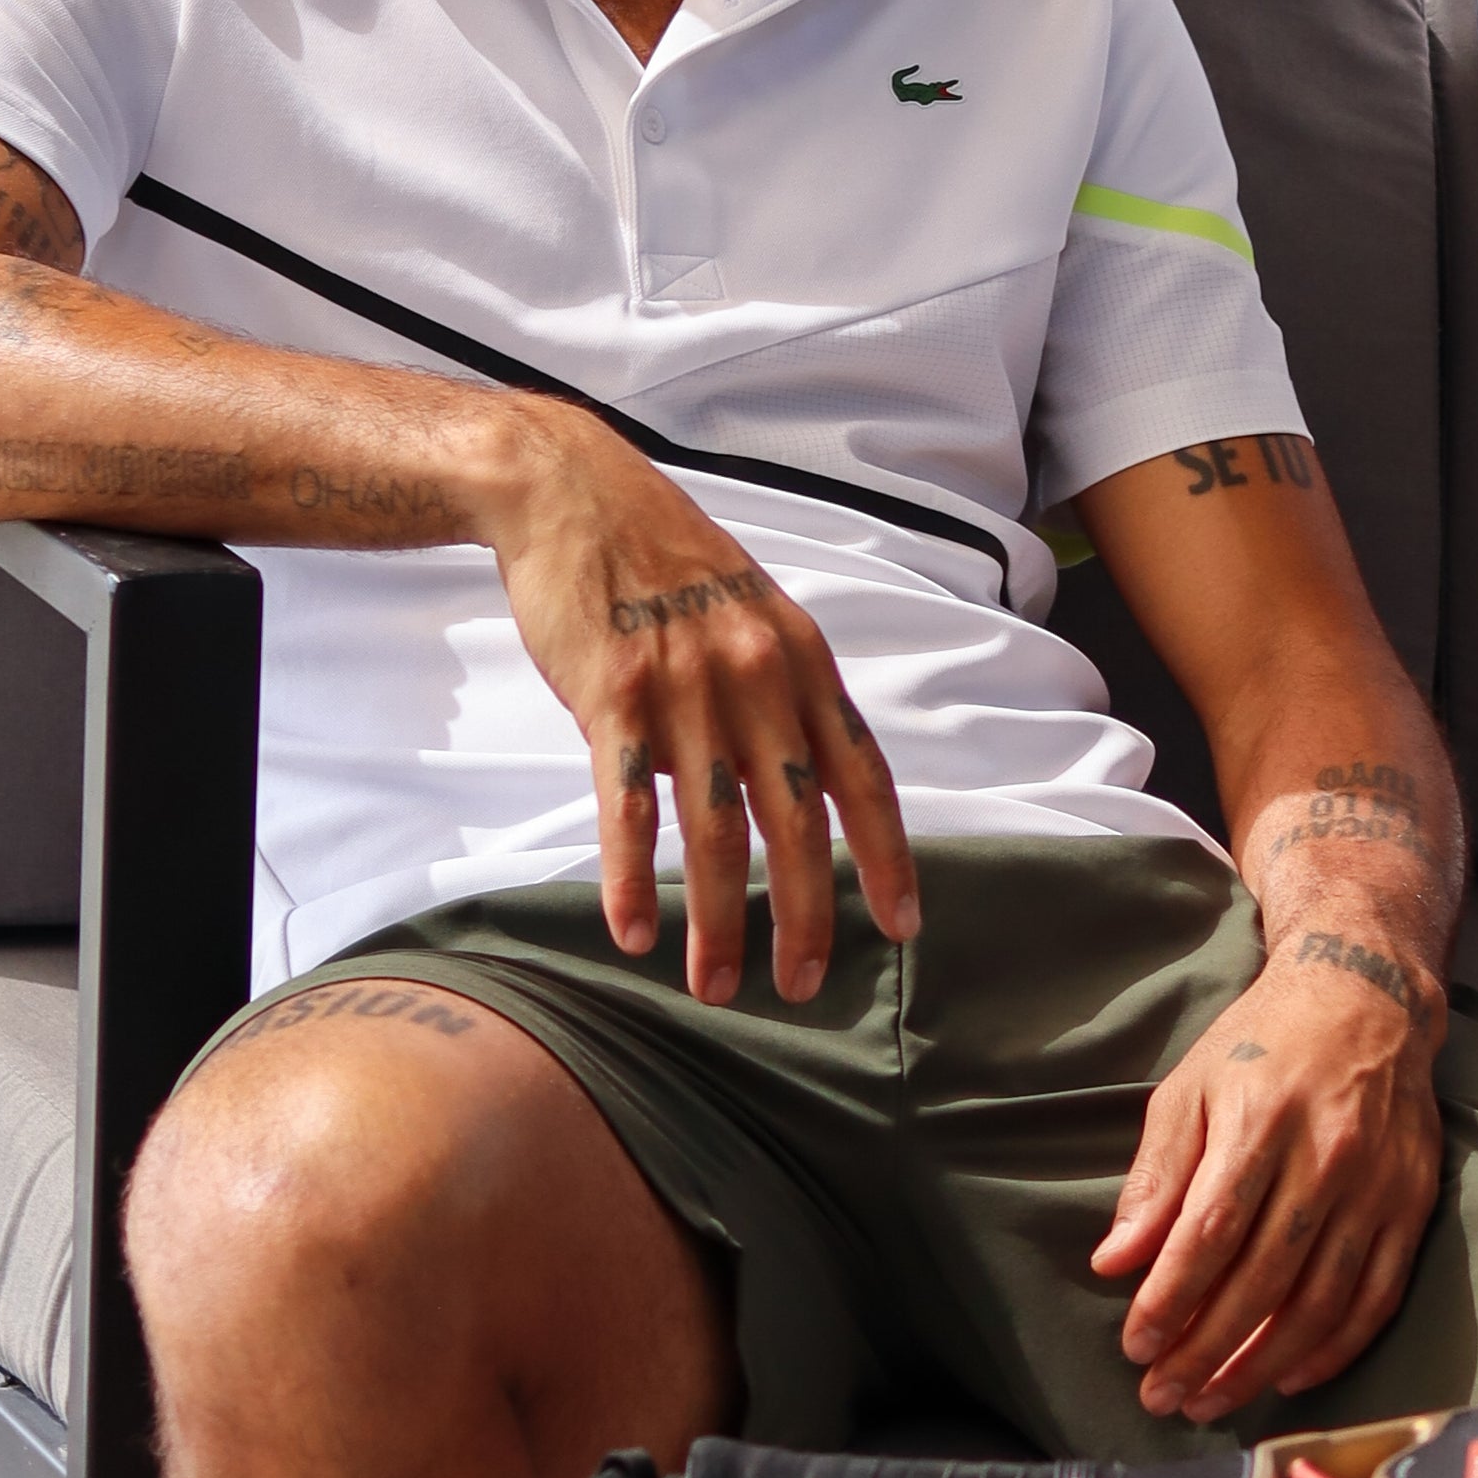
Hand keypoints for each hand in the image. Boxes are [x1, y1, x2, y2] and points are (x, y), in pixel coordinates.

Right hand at [483, 404, 917, 1001]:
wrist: (574, 492)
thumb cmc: (666, 558)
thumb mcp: (752, 610)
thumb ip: (781, 691)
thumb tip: (792, 776)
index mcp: (803, 661)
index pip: (863, 777)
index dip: (888, 856)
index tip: (903, 924)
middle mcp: (758, 679)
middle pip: (798, 822)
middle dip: (807, 915)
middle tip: (804, 984)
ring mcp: (686, 690)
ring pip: (715, 833)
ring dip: (719, 921)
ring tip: (715, 985)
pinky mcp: (613, 699)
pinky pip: (627, 809)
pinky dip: (631, 881)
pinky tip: (634, 935)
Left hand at [1090, 938, 1446, 1422]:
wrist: (1367, 997)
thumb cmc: (1262, 1043)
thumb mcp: (1189, 1089)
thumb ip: (1155, 1177)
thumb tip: (1116, 1260)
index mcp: (1261, 1120)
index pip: (1210, 1232)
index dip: (1171, 1299)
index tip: (1137, 1345)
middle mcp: (1327, 1156)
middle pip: (1263, 1279)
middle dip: (1207, 1350)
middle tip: (1163, 1396)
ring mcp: (1378, 1185)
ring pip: (1321, 1300)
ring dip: (1264, 1365)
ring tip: (1213, 1400)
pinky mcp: (1413, 1204)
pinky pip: (1377, 1296)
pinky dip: (1336, 1347)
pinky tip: (1291, 1375)